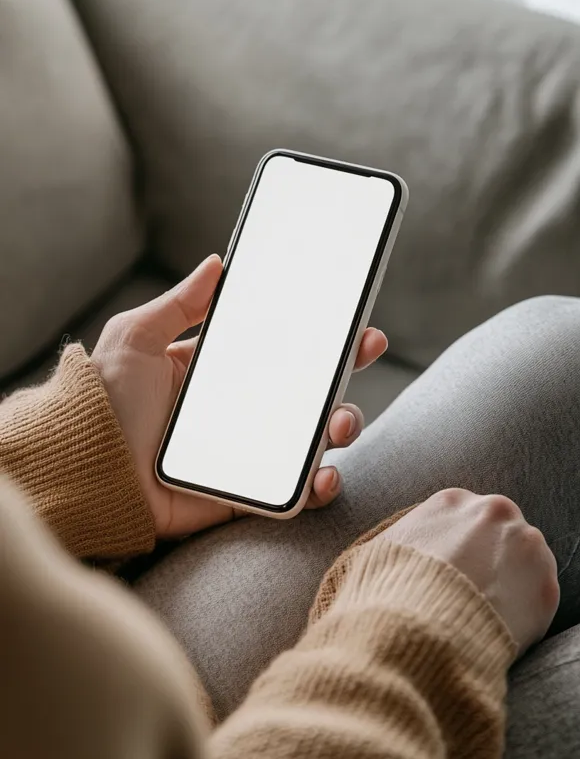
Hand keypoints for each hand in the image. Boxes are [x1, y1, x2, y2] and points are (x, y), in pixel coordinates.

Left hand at [92, 254, 387, 538]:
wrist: (83, 470)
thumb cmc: (100, 402)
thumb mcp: (135, 339)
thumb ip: (178, 303)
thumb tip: (217, 263)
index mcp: (215, 373)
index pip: (279, 350)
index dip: (317, 336)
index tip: (349, 319)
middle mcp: (237, 411)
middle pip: (307, 392)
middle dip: (345, 372)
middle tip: (365, 349)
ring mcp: (244, 454)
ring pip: (311, 441)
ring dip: (341, 427)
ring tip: (340, 422)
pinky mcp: (242, 496)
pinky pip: (291, 494)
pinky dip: (318, 488)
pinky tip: (325, 475)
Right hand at [382, 488, 558, 654]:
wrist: (414, 632)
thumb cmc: (387, 592)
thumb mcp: (378, 551)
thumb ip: (400, 540)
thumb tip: (392, 552)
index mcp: (452, 501)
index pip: (467, 519)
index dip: (461, 549)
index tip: (455, 571)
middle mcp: (495, 512)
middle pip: (501, 534)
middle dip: (491, 560)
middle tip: (473, 592)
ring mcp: (527, 546)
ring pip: (527, 562)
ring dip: (512, 584)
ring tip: (484, 614)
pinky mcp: (546, 586)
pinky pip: (540, 598)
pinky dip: (526, 614)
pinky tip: (498, 627)